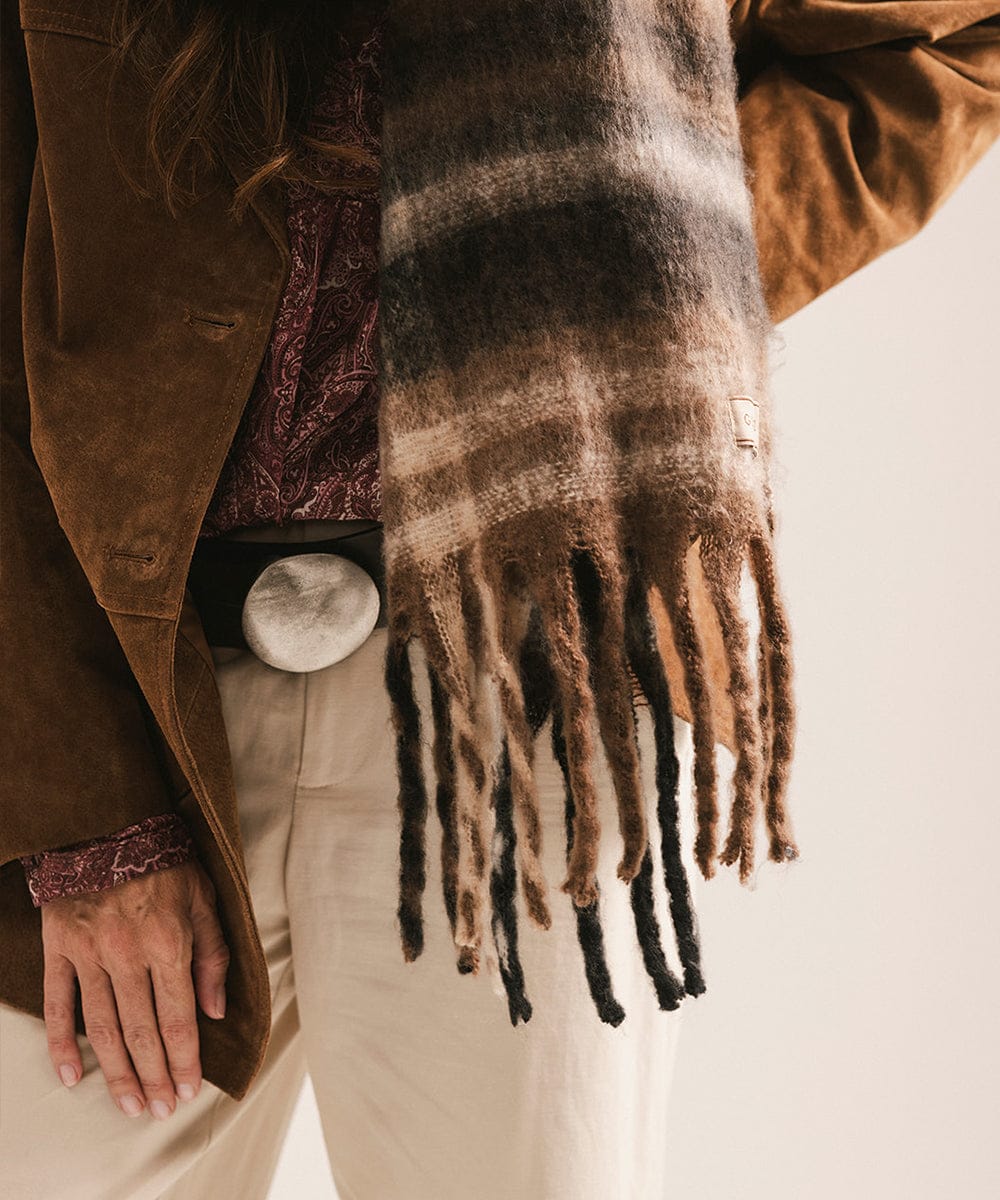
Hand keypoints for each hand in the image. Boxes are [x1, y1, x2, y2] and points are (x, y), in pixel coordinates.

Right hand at [40, 859, 229, 1119]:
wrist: (110, 823)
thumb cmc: (167, 860)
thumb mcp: (205, 898)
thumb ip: (213, 955)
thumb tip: (216, 1009)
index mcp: (168, 942)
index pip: (179, 1017)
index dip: (184, 1059)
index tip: (188, 1089)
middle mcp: (127, 954)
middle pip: (141, 1032)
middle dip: (153, 1076)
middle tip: (159, 1110)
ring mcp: (89, 954)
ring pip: (101, 1028)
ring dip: (116, 1072)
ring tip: (128, 1105)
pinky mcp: (59, 949)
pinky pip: (58, 1005)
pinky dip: (62, 1044)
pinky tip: (72, 1076)